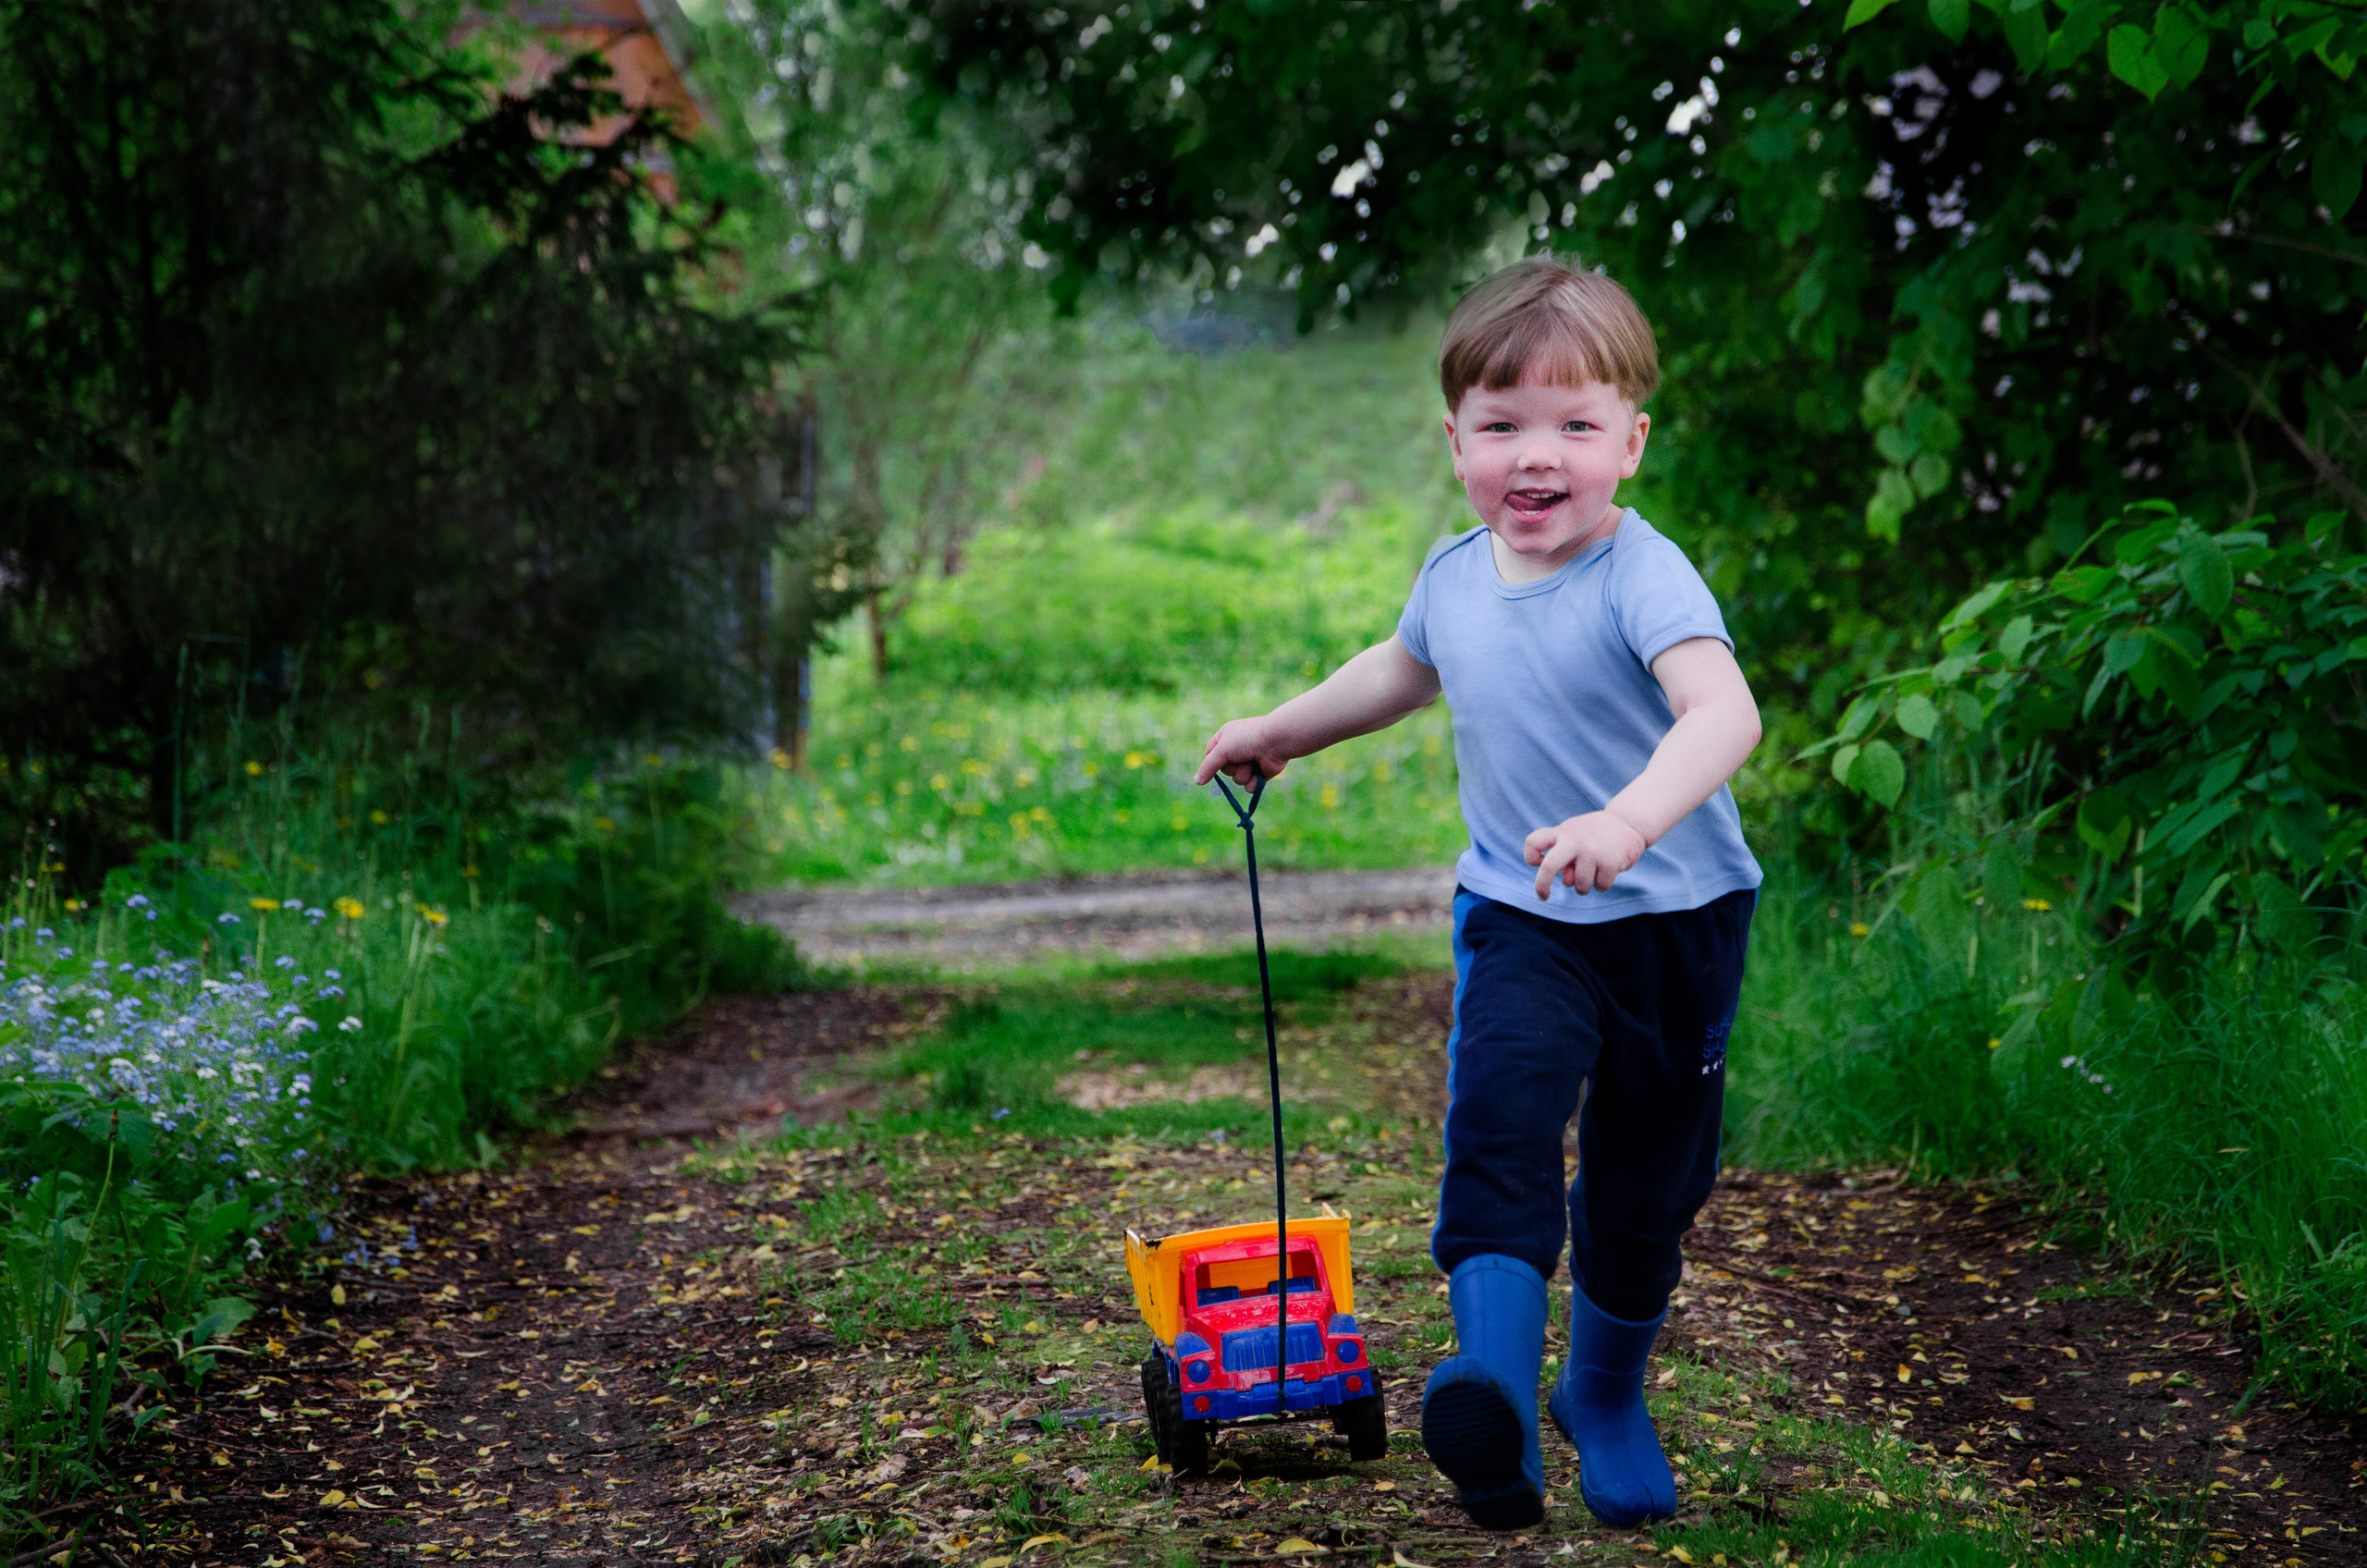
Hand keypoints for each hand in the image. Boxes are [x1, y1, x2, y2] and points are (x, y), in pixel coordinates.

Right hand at [1195, 717, 1293, 786]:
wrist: (1275, 741)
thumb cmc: (1247, 739)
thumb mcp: (1222, 750)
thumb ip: (1208, 767)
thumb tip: (1196, 782)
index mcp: (1226, 738)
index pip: (1210, 755)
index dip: (1211, 762)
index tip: (1214, 763)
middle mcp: (1237, 750)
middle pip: (1224, 770)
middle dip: (1231, 767)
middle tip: (1240, 756)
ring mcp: (1249, 762)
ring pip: (1237, 779)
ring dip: (1243, 773)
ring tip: (1253, 761)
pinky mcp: (1260, 774)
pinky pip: (1249, 787)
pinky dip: (1254, 781)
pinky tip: (1260, 771)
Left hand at [1523, 812, 1647, 898]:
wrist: (1629, 823)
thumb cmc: (1595, 833)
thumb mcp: (1574, 834)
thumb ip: (1563, 854)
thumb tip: (1565, 880)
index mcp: (1562, 832)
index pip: (1533, 842)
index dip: (1531, 857)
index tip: (1538, 864)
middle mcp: (1575, 841)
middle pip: (1549, 867)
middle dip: (1542, 885)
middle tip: (1543, 896)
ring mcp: (1592, 852)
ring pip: (1579, 885)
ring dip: (1584, 885)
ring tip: (1594, 870)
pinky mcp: (1610, 863)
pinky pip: (1600, 887)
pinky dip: (1603, 884)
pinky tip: (1608, 869)